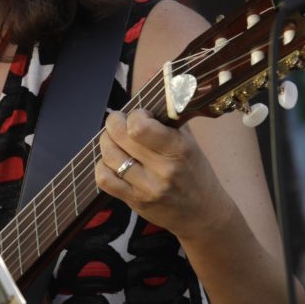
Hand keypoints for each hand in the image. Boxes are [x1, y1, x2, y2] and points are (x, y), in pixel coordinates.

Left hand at [95, 109, 229, 239]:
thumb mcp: (190, 142)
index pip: (140, 126)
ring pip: (109, 156)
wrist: (202, 214)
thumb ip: (170, 117)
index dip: (135, 115)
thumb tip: (152, 89)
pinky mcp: (134, 202)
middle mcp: (162, 170)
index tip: (141, 116)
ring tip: (114, 139)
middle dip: (114, 122)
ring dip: (106, 142)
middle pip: (119, 137)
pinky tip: (112, 161)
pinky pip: (104, 179)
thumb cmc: (196, 172)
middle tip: (119, 121)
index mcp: (178, 150)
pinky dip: (102, 166)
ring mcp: (146, 188)